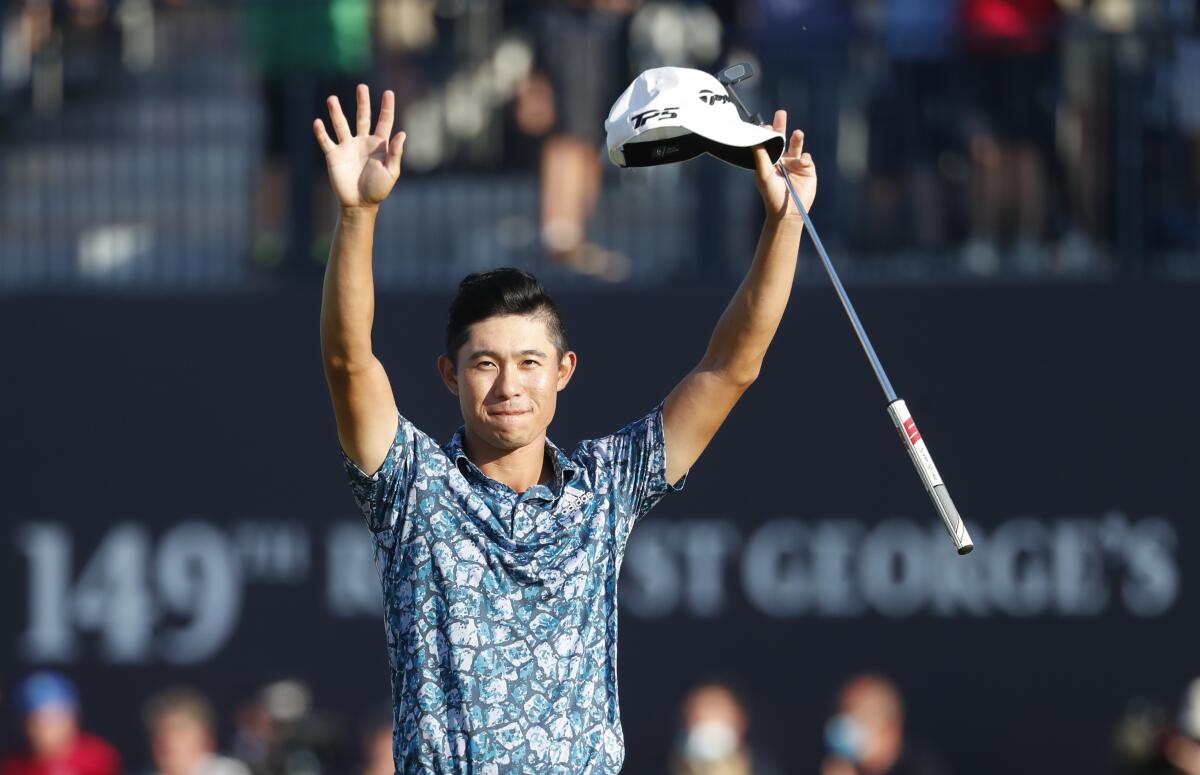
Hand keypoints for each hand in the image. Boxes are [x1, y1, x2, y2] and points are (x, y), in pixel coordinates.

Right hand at [313, 84, 405, 209]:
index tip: (389, 92)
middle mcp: (363, 141)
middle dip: (362, 102)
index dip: (387, 107)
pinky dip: (321, 132)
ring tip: (332, 98)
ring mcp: (347, 147)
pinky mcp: (334, 155)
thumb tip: (402, 133)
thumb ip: (396, 153)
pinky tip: (318, 122)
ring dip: (336, 112)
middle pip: (362, 117)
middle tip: (362, 87)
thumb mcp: (391, 172)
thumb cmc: (378, 190)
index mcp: (379, 144)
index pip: (384, 121)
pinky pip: (326, 141)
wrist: (359, 204)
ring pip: (341, 125)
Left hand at [753, 109, 816, 220]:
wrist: (788, 211)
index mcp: (770, 159)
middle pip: (782, 138)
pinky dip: (805, 158)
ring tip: (797, 133)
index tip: (765, 127)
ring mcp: (795, 163)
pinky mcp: (807, 169)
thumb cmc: (772, 195)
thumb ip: (761, 157)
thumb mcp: (764, 175)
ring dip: (797, 138)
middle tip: (781, 113)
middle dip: (781, 125)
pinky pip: (807, 158)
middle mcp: (782, 159)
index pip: (768, 142)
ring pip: (796, 145)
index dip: (767, 133)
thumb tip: (755, 140)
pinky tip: (802, 162)